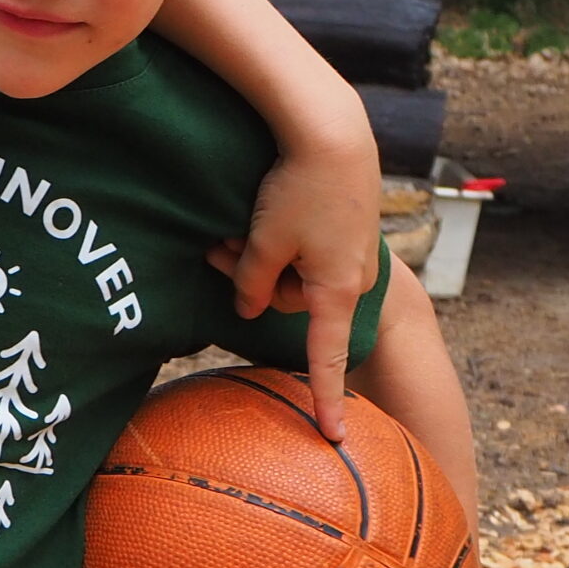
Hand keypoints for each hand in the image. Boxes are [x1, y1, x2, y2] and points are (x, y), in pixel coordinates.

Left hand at [207, 126, 382, 440]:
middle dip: (252, 280)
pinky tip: (262, 210)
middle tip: (217, 249)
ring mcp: (351, 252)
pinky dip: (279, 237)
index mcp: (335, 289)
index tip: (335, 435)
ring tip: (235, 224)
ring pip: (293, 272)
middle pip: (289, 300)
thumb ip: (252, 282)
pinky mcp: (345, 227)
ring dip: (261, 254)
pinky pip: (305, 248)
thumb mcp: (266, 241)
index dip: (328, 397)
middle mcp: (351, 277)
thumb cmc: (299, 188)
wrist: (333, 132)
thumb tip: (248, 308)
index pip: (326, 357)